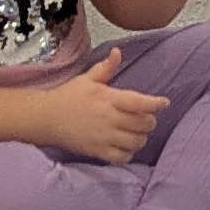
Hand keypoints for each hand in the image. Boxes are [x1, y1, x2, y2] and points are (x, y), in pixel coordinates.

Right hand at [19, 65, 166, 164]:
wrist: (46, 118)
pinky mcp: (97, 151)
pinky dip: (128, 154)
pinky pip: (121, 158)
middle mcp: (108, 118)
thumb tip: (118, 52)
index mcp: (108, 98)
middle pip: (142, 124)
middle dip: (150, 121)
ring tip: (137, 133)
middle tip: (147, 119)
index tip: (164, 102)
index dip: (155, 103)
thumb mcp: (87, 79)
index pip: (138, 102)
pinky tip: (126, 147)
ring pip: (135, 142)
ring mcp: (103, 136)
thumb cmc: (68, 96)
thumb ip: (106, 68)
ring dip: (141, 138)